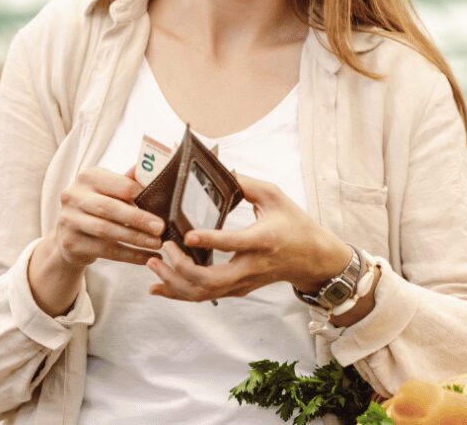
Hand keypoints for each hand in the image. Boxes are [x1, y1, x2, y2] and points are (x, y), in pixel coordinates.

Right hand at [48, 166, 164, 269]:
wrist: (70, 233)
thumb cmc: (98, 206)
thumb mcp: (109, 190)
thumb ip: (129, 183)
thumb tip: (155, 172)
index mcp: (88, 177)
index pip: (120, 185)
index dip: (142, 196)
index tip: (162, 206)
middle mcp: (74, 196)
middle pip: (110, 207)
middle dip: (138, 219)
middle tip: (160, 228)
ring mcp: (69, 220)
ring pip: (106, 230)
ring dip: (136, 238)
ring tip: (157, 243)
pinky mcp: (71, 243)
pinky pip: (105, 251)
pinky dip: (129, 255)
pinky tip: (146, 257)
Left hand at [146, 174, 350, 301]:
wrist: (313, 259)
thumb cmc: (294, 224)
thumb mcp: (275, 196)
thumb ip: (246, 183)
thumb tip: (219, 171)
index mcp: (263, 240)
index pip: (234, 243)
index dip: (210, 240)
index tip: (187, 235)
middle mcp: (252, 266)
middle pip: (213, 280)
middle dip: (182, 268)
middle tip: (163, 248)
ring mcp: (244, 282)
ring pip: (205, 293)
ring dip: (175, 283)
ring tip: (153, 264)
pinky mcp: (238, 289)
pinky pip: (206, 296)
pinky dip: (180, 293)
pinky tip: (158, 286)